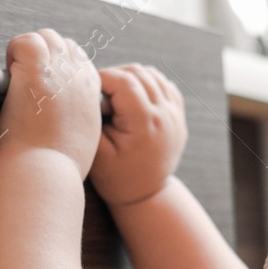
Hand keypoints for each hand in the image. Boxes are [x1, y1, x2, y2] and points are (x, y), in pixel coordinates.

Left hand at [0, 29, 101, 175]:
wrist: (43, 173)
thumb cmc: (55, 165)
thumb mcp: (82, 138)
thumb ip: (78, 116)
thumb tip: (64, 112)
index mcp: (90, 92)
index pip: (78, 58)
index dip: (57, 65)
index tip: (43, 80)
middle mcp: (78, 78)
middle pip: (62, 43)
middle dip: (42, 54)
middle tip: (25, 77)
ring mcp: (58, 72)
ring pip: (45, 37)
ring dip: (28, 51)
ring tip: (16, 75)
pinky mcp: (35, 71)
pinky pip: (25, 41)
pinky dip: (13, 50)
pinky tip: (8, 72)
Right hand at [92, 64, 186, 208]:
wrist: (146, 195)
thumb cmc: (116, 177)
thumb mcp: (96, 154)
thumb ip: (92, 121)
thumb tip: (90, 92)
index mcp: (144, 124)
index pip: (123, 81)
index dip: (101, 79)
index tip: (89, 92)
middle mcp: (164, 115)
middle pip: (137, 73)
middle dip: (114, 77)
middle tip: (100, 96)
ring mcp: (175, 114)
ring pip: (151, 74)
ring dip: (129, 77)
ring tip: (114, 97)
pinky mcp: (178, 114)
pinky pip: (163, 84)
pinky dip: (146, 83)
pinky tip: (133, 98)